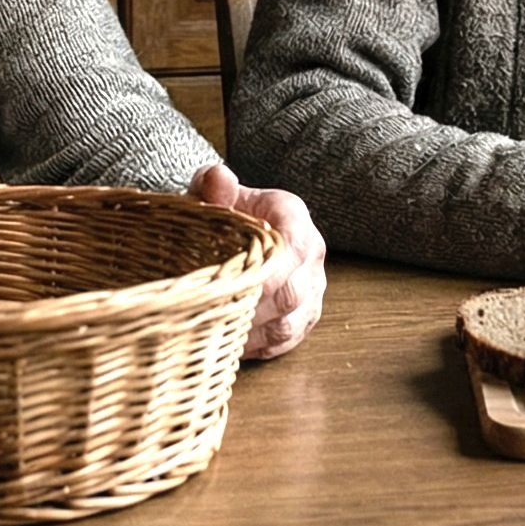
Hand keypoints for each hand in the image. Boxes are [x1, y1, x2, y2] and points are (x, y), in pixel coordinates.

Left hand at [190, 163, 326, 358]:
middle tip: (214, 319)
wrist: (235, 230)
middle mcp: (310, 254)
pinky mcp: (305, 316)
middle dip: (252, 309)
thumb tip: (217, 178)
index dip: (267, 271)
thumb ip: (213, 185)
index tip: (236, 284)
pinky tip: (231, 345)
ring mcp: (312, 289)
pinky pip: (287, 340)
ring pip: (290, 323)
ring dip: (253, 333)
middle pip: (291, 293)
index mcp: (292, 217)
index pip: (293, 247)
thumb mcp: (213, 192)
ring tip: (218, 336)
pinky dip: (258, 347)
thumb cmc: (223, 213)